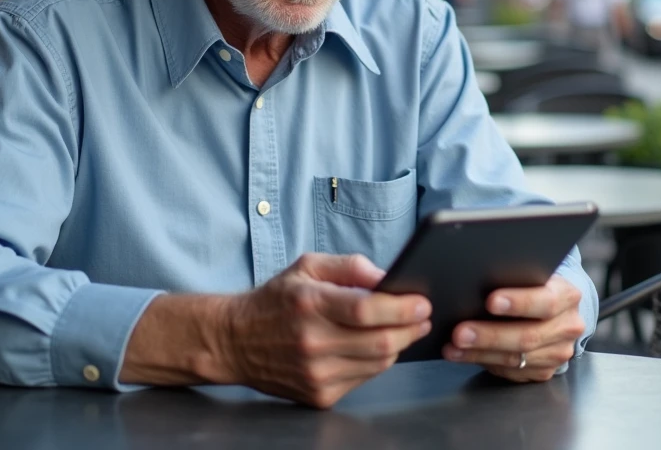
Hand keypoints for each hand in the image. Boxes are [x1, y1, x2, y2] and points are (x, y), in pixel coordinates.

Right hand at [223, 253, 430, 407]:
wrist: (236, 341)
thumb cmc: (276, 300)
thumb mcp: (307, 266)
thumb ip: (350, 265)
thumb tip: (386, 277)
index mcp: (310, 304)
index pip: (366, 310)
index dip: (401, 308)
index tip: (422, 302)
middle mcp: (312, 342)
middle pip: (380, 342)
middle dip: (411, 329)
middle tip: (424, 317)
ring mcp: (315, 373)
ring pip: (377, 363)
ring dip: (398, 346)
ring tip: (404, 329)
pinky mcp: (318, 395)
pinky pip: (364, 379)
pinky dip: (376, 362)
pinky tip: (374, 347)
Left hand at [441, 275, 583, 382]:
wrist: (555, 311)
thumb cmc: (533, 288)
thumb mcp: (530, 278)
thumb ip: (512, 281)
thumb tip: (472, 287)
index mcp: (566, 296)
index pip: (545, 301)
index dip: (518, 302)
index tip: (490, 301)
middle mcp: (567, 326)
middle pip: (528, 336)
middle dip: (490, 335)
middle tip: (460, 332)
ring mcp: (558, 352)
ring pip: (517, 358)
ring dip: (479, 353)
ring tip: (454, 346)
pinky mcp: (545, 371)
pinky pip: (511, 371)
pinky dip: (482, 362)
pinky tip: (462, 355)